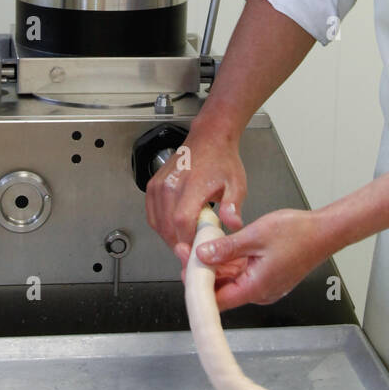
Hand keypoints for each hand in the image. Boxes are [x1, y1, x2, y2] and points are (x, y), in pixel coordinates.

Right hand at [145, 128, 245, 264]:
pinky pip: (152, 215)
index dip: (187, 241)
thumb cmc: (222, 160)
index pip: (182, 222)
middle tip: (193, 250)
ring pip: (158, 224)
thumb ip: (233, 206)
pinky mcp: (153, 185)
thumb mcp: (236, 184)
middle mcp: (171, 185)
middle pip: (167, 227)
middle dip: (180, 244)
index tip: (197, 251)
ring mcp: (159, 185)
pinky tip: (173, 228)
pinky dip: (160, 226)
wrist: (209, 139)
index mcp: (191, 185)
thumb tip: (233, 225)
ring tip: (186, 239)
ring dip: (169, 237)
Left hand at [192, 208, 326, 310]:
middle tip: (188, 251)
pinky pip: (242, 273)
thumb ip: (226, 248)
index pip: (218, 300)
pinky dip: (229, 262)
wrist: (325, 231)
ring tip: (199, 245)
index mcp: (256, 287)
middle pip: (222, 290)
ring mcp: (263, 284)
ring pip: (231, 280)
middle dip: (203, 272)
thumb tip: (203, 256)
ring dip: (215, 265)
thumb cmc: (299, 234)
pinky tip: (218, 247)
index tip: (186, 271)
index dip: (198, 288)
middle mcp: (259, 291)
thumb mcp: (255, 236)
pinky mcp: (267, 275)